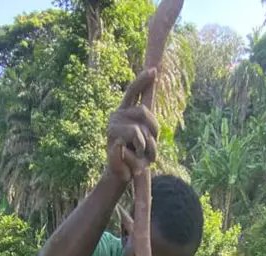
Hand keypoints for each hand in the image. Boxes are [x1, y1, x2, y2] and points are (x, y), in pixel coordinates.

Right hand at [106, 69, 158, 183]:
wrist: (121, 175)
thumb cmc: (136, 156)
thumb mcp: (146, 138)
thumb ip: (148, 123)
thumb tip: (150, 104)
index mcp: (124, 112)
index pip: (133, 91)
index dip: (143, 80)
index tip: (154, 70)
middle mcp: (116, 116)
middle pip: (143, 111)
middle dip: (154, 129)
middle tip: (151, 146)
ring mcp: (112, 128)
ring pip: (138, 130)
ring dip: (147, 146)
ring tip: (142, 155)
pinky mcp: (111, 142)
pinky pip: (129, 145)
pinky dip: (134, 154)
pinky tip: (132, 157)